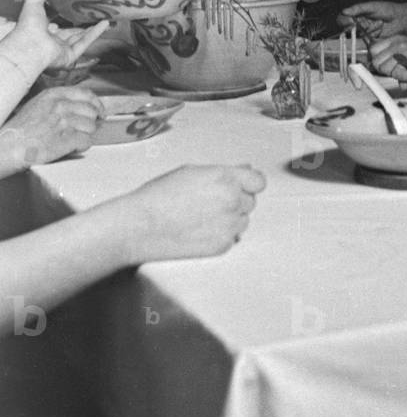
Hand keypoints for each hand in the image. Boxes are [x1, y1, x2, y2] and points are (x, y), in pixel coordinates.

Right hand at [0, 86, 103, 171]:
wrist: (7, 148)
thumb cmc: (19, 130)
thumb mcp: (37, 105)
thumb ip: (58, 101)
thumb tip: (79, 105)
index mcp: (53, 95)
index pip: (86, 94)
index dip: (96, 103)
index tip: (99, 111)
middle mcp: (61, 106)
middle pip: (91, 111)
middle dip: (91, 121)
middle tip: (85, 128)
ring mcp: (64, 122)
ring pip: (91, 126)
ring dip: (85, 134)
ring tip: (72, 138)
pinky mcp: (66, 139)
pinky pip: (86, 141)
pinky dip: (82, 146)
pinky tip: (73, 147)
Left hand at [5, 0, 109, 75]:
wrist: (30, 47)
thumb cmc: (28, 27)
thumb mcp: (33, 1)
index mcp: (40, 29)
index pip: (53, 19)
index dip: (63, 11)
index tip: (74, 3)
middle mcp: (50, 40)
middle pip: (70, 30)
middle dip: (82, 22)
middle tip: (92, 12)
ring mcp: (61, 49)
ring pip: (80, 37)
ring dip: (93, 27)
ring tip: (104, 17)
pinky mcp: (70, 56)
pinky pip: (85, 43)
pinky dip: (96, 33)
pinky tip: (105, 24)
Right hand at [118, 163, 266, 261]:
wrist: (138, 227)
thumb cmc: (160, 196)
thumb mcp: (193, 172)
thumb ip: (224, 172)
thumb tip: (246, 170)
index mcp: (226, 178)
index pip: (259, 181)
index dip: (249, 184)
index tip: (241, 187)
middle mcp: (232, 200)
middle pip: (250, 201)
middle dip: (236, 201)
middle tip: (211, 204)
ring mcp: (228, 225)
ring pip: (243, 221)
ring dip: (230, 219)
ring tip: (202, 218)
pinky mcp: (222, 246)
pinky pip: (232, 238)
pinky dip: (221, 236)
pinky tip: (199, 232)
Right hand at [339, 2, 406, 40]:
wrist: (402, 19)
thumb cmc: (388, 10)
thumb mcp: (372, 6)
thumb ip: (358, 8)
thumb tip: (344, 11)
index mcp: (356, 15)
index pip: (342, 19)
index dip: (344, 21)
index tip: (351, 21)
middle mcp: (358, 25)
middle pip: (347, 29)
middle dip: (357, 26)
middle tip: (367, 23)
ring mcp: (364, 34)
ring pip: (357, 36)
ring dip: (368, 30)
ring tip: (379, 23)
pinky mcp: (370, 42)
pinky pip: (366, 41)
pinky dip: (372, 36)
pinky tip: (380, 30)